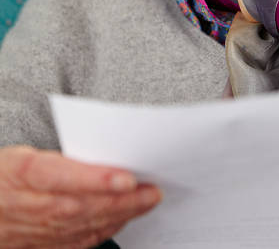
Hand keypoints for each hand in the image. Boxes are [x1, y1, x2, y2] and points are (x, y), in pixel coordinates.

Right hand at [0, 145, 161, 248]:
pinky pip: (80, 239)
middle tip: (153, 189)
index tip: (126, 177)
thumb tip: (100, 150)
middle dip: (123, 199)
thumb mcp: (23, 154)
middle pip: (85, 204)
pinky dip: (106, 229)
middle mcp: (34, 205)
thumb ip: (59, 156)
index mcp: (26, 172)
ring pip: (87, 224)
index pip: (66, 177)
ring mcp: (39, 229)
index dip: (98, 179)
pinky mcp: (44, 244)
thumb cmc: (5, 175)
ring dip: (121, 214)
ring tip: (148, 201)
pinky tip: (123, 219)